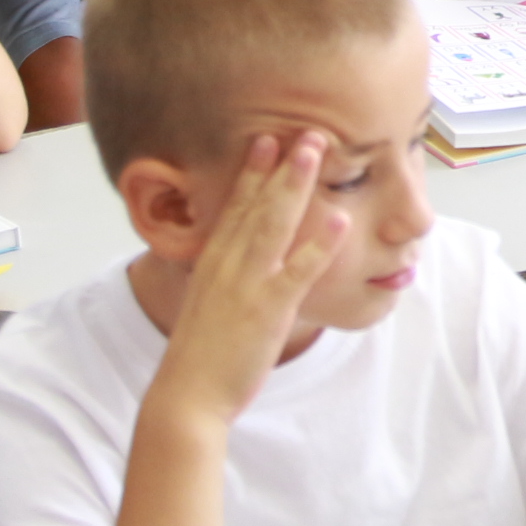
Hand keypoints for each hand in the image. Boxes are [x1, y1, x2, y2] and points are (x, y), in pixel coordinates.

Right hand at [149, 134, 346, 425]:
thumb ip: (225, 279)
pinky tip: (338, 218)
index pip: (235, 207)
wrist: (187, 395)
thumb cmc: (201, 356)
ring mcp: (247, 284)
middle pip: (257, 204)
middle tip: (306, 130)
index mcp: (213, 262)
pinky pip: (298, 271)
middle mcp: (228, 265)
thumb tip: (240, 267)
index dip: (252, 171)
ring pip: (275, 224)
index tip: (266, 139)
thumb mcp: (209, 305)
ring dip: (297, 184)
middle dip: (282, 164)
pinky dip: (318, 243)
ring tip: (318, 150)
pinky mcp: (268, 309)